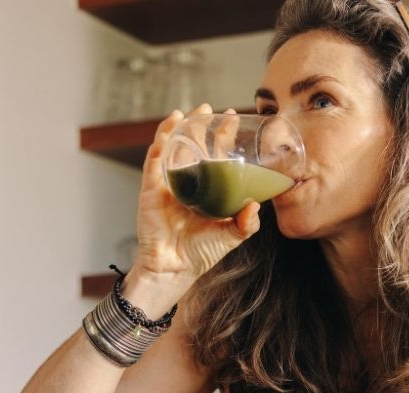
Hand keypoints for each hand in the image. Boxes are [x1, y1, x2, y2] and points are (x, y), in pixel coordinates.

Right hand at [135, 103, 261, 280]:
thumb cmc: (202, 252)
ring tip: (188, 112)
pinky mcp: (151, 188)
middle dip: (201, 125)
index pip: (216, 155)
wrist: (175, 267)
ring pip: (173, 148)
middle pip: (194, 146)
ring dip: (179, 127)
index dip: (223, 136)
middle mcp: (189, 182)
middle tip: (210, 108)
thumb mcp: (232, 235)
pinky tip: (168, 129)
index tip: (232, 118)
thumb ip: (247, 222)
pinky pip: (155, 160)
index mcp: (208, 189)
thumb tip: (257, 205)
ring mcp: (169, 183)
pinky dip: (161, 142)